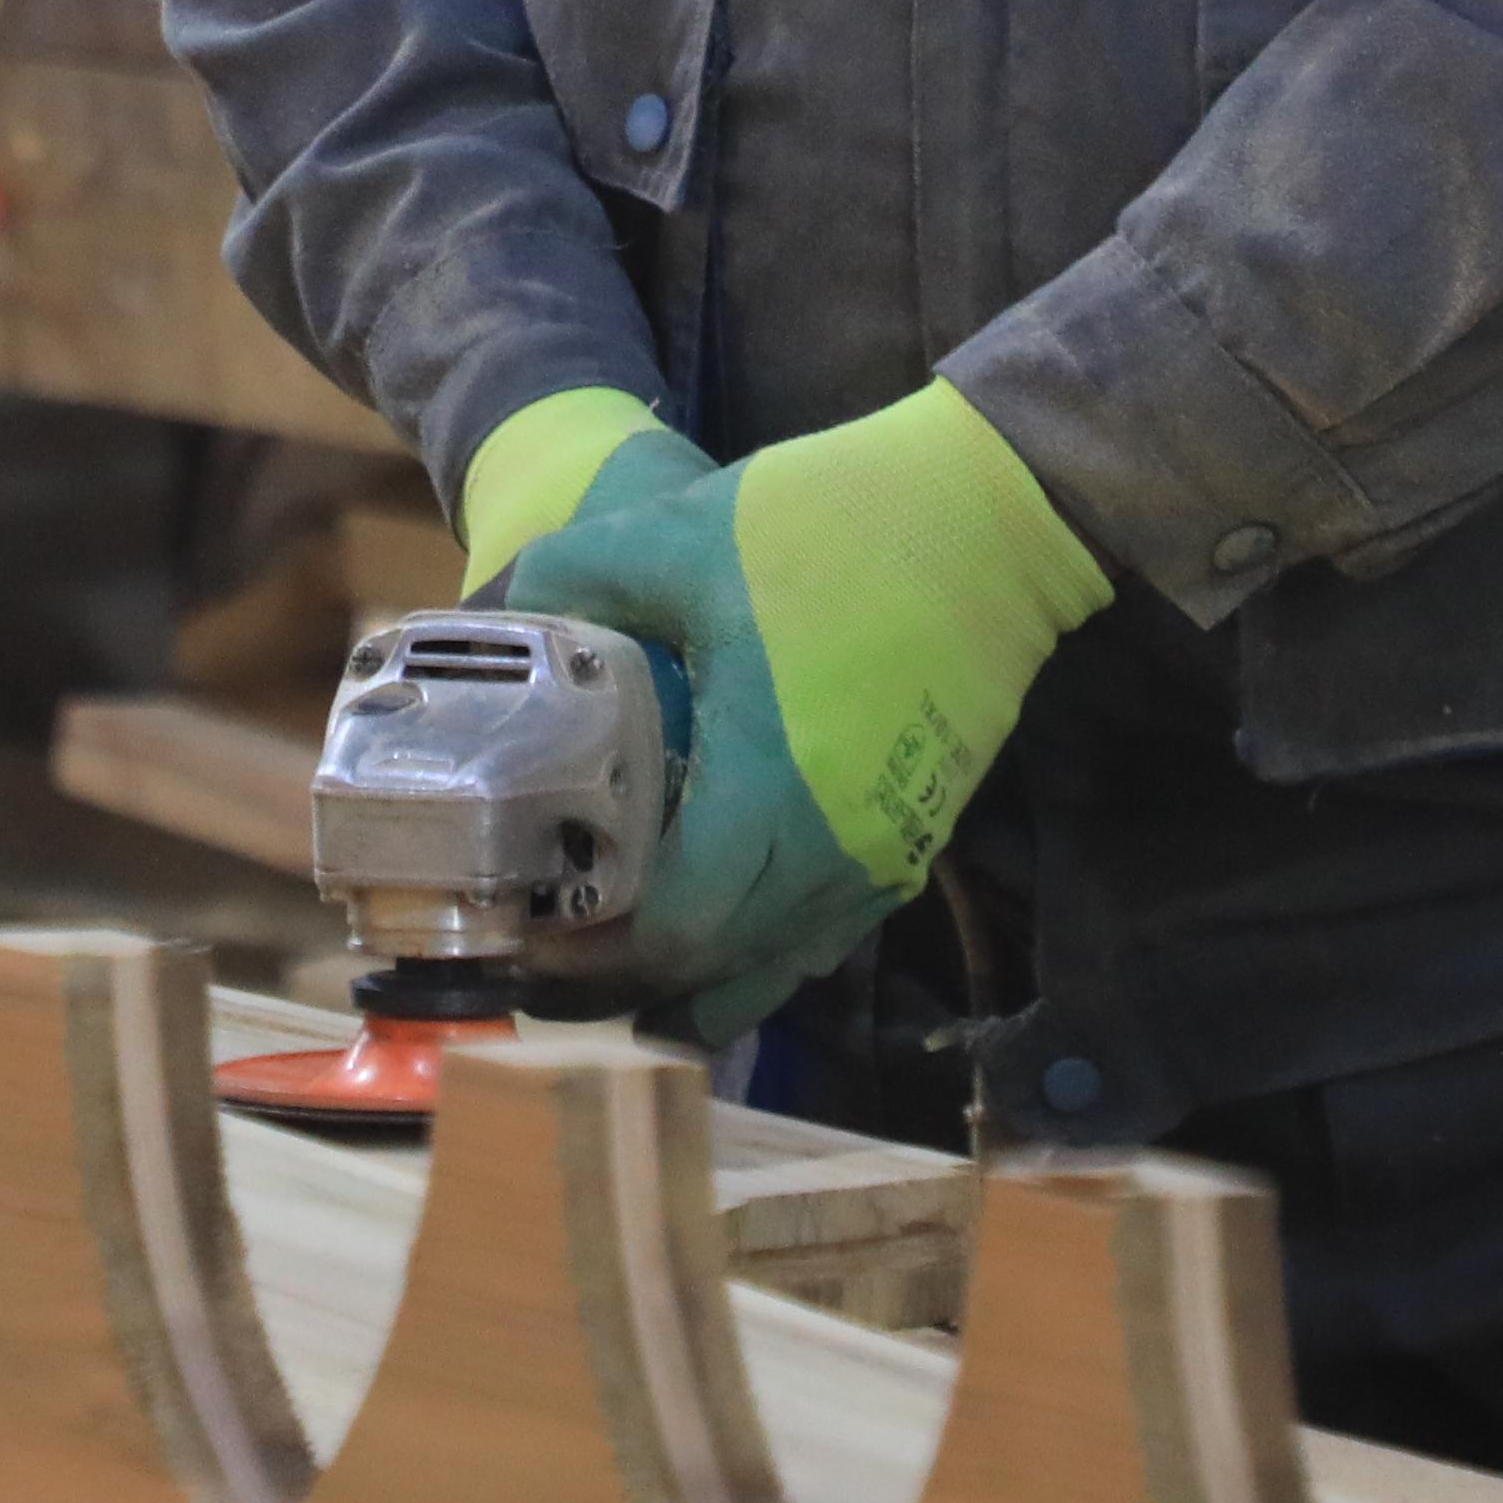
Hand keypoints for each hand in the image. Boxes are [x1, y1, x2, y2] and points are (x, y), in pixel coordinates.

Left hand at [480, 381, 1111, 1042]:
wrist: (999, 517)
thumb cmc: (839, 526)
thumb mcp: (678, 536)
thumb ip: (576, 579)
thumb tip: (504, 620)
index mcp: (772, 792)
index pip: (674, 934)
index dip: (590, 963)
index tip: (524, 948)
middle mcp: (837, 853)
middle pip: (716, 974)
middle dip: (621, 986)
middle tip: (542, 964)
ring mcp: (886, 855)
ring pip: (773, 969)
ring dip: (689, 981)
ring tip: (609, 962)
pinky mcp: (915, 840)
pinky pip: (820, 936)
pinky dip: (753, 952)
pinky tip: (705, 925)